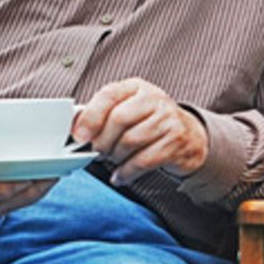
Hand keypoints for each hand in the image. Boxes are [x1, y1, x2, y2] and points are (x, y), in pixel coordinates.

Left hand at [73, 78, 207, 185]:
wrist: (188, 135)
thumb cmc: (148, 123)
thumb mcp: (126, 110)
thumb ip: (102, 115)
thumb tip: (75, 129)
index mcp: (136, 87)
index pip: (109, 94)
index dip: (90, 116)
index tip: (79, 136)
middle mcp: (154, 98)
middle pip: (119, 119)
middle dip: (102, 141)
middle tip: (98, 152)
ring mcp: (168, 119)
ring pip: (130, 141)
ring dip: (115, 157)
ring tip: (113, 160)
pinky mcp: (176, 141)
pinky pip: (144, 161)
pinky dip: (127, 172)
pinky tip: (120, 176)